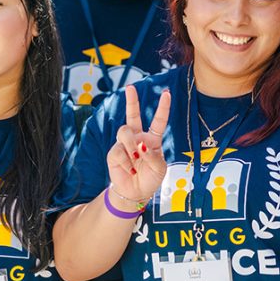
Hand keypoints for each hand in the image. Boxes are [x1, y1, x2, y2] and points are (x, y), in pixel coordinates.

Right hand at [107, 86, 170, 202]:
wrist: (135, 193)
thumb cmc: (150, 179)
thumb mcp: (160, 169)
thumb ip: (153, 156)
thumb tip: (140, 146)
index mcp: (152, 139)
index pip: (158, 120)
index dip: (162, 107)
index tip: (166, 93)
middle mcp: (138, 137)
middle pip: (133, 115)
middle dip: (131, 100)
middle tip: (130, 87)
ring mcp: (124, 144)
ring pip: (125, 131)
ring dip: (131, 145)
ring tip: (135, 159)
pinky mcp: (114, 153)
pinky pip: (118, 150)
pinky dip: (126, 162)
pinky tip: (129, 169)